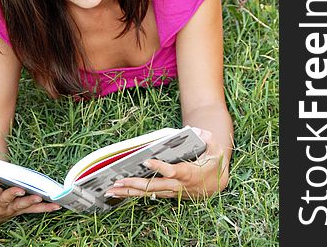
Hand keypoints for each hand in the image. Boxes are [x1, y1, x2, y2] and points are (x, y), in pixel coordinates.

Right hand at [0, 165, 61, 224]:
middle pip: (5, 200)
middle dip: (12, 194)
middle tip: (19, 189)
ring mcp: (10, 210)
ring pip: (21, 206)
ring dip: (31, 201)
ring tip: (39, 197)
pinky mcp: (19, 211)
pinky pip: (33, 210)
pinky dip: (44, 208)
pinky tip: (56, 205)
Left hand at [104, 130, 228, 200]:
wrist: (216, 184)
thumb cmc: (213, 162)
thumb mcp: (215, 149)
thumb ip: (206, 138)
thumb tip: (196, 130)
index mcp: (189, 173)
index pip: (173, 171)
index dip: (160, 167)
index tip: (147, 161)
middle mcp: (177, 185)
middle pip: (154, 186)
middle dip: (136, 184)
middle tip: (118, 181)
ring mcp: (171, 192)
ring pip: (148, 193)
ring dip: (129, 192)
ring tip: (110, 190)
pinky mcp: (166, 194)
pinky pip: (148, 194)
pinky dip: (133, 194)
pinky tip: (118, 192)